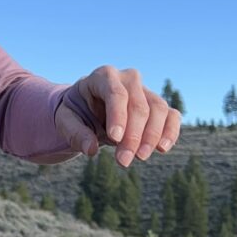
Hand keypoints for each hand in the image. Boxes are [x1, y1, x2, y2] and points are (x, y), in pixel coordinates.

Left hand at [55, 65, 180, 166]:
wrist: (88, 110)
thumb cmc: (76, 112)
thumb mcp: (65, 120)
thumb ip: (75, 133)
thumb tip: (91, 149)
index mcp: (103, 76)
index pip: (116, 93)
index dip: (118, 116)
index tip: (115, 138)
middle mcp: (128, 79)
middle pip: (138, 105)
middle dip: (133, 135)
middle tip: (123, 160)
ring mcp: (146, 90)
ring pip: (158, 110)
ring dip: (151, 136)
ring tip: (140, 157)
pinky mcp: (158, 106)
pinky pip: (172, 116)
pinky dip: (170, 132)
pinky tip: (161, 148)